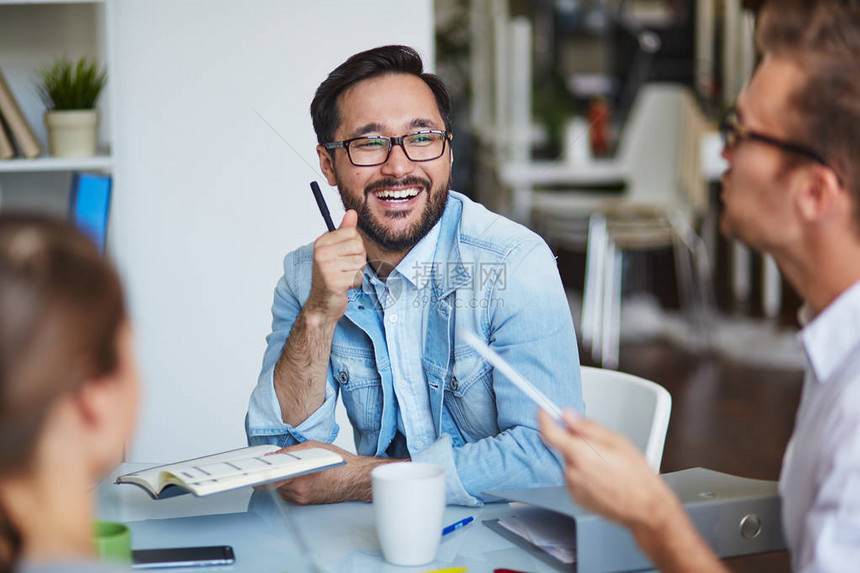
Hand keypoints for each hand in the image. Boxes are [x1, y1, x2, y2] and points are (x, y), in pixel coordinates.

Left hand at [257, 441, 393, 504]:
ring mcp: (302, 499)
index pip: (271, 479)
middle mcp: (299, 492)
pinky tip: (301, 476)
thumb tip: (274, 455)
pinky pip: (290, 493)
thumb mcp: (313, 447)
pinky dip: (291, 485)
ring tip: (295, 468)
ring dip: (283, 479)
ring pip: (281, 489)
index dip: (260, 475)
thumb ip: (290, 451)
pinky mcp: (306, 503)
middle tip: (276, 463)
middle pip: (274, 483)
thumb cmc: (340, 464)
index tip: (253, 471)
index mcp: (300, 478)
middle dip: (274, 472)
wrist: (355, 479)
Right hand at [305, 210, 364, 322]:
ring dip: (357, 272)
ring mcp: (327, 268)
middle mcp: (321, 253)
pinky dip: (356, 283)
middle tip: (346, 269)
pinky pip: (358, 276)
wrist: (322, 304)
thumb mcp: (335, 251)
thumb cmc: (330, 276)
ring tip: (345, 277)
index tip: (344, 256)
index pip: (352, 233)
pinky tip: (345, 286)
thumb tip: (352, 212)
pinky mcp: (334, 282)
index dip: (355, 246)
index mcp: (321, 243)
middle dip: (358, 259)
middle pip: (358, 247)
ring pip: (360, 262)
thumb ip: (344, 231)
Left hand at [538, 409, 679, 530]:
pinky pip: (575, 478)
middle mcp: (572, 472)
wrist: (646, 509)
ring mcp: (573, 487)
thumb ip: (588, 427)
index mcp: (581, 455)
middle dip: (576, 442)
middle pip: (563, 448)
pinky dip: (584, 474)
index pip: (549, 433)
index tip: (543, 410)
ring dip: (582, 459)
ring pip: (570, 463)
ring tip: (607, 466)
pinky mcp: (576, 498)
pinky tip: (604, 478)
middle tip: (601, 447)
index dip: (544, 418)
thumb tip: (568, 415)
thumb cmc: (637, 477)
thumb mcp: (617, 441)